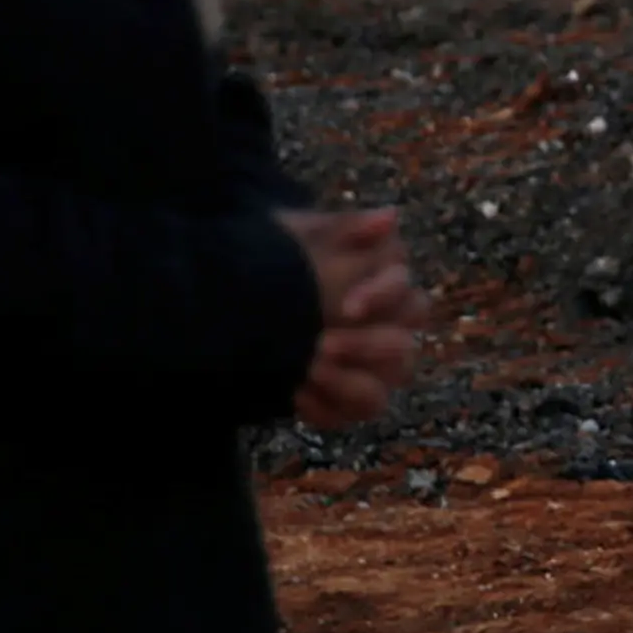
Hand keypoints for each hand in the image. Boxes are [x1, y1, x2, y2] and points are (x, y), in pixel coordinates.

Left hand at [279, 208, 425, 430]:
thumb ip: (344, 228)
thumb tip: (389, 217)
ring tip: (307, 370)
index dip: (384, 300)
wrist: (224, 300)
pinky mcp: (345, 402)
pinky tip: (293, 391)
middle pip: (402, 347)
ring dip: (346, 382)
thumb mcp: (299, 235)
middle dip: (365, 347)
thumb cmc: (275, 260)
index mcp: (385, 290)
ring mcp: (369, 372)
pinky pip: (348, 415)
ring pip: (381, 389)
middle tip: (323, 344)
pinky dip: (323, 407)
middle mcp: (387, 332)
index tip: (348, 306)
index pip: (408, 294)